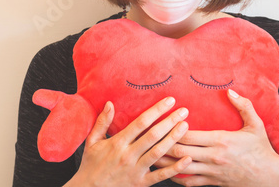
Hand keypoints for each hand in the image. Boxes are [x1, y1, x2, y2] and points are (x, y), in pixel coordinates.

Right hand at [65, 97, 191, 186]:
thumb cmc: (91, 164)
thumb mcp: (92, 141)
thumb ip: (102, 122)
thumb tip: (109, 103)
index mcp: (118, 142)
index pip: (141, 122)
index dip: (156, 110)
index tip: (169, 101)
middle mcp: (128, 155)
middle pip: (153, 135)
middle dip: (170, 121)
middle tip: (184, 110)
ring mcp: (136, 170)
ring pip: (159, 152)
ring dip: (174, 138)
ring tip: (185, 126)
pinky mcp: (141, 184)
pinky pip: (161, 176)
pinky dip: (175, 168)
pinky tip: (187, 159)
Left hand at [154, 90, 278, 186]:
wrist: (271, 178)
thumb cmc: (262, 150)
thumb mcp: (256, 125)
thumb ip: (243, 106)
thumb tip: (230, 91)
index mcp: (221, 140)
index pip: (189, 135)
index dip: (173, 128)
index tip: (163, 120)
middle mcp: (213, 157)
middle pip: (180, 151)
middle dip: (163, 143)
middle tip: (150, 136)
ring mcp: (212, 172)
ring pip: (180, 167)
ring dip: (164, 161)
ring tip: (149, 152)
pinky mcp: (212, 183)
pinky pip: (189, 181)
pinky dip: (175, 176)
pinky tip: (165, 170)